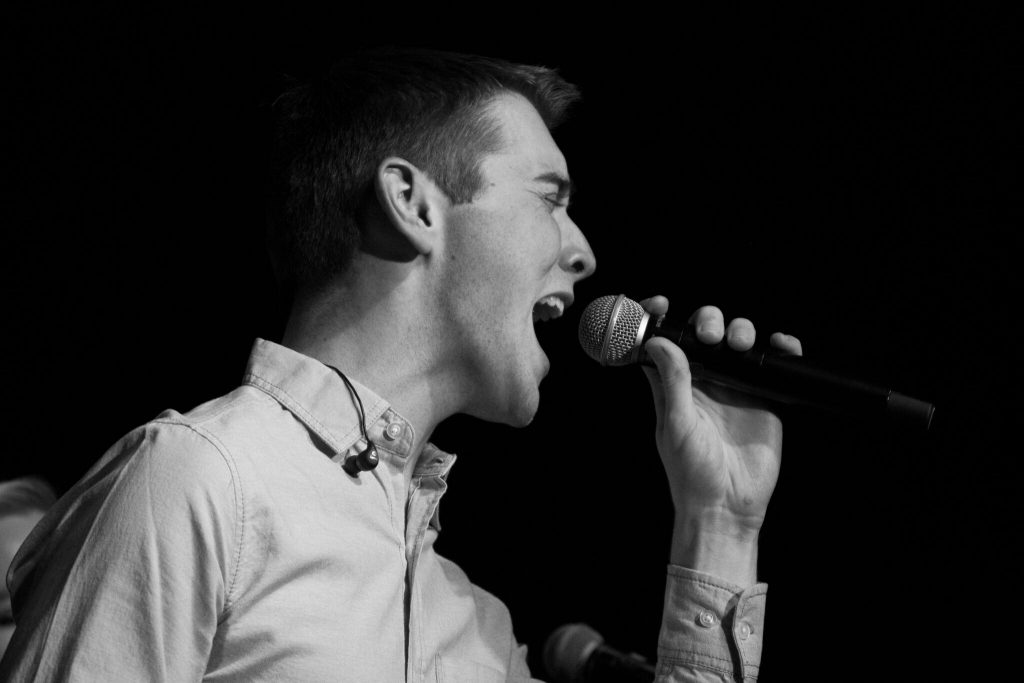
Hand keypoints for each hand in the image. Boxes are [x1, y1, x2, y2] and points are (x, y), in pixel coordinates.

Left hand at [639, 296, 802, 585]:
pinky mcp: (763, 396)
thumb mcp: (677, 424)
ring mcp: (734, 386)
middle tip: (712, 335)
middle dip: (708, 320)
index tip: (660, 303)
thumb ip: (672, 382)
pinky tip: (782, 346)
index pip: (662, 342)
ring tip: (741, 343)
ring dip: (741, 329)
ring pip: (738, 340)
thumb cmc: (692, 471)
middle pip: (703, 332)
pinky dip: (780, 347)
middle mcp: (703, 380)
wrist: (729, 504)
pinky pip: (772, 362)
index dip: (658, 318)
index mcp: (672, 385)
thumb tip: (658, 342)